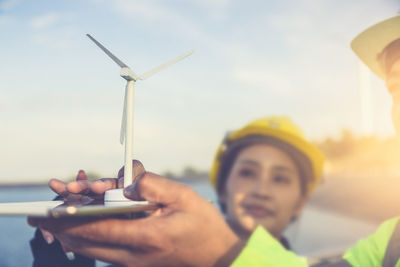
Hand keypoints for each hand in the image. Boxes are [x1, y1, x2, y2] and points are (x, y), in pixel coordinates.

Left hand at [28, 161, 242, 266]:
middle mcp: (135, 255)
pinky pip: (103, 251)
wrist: (216, 252)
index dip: (71, 219)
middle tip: (43, 214)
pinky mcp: (134, 263)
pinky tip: (83, 225)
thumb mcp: (181, 196)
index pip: (98, 228)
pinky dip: (88, 237)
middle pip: (87, 243)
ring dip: (73, 232)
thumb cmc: (202, 222)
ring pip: (91, 249)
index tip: (50, 211)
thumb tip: (124, 181)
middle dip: (62, 227)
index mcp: (148, 237)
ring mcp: (134, 263)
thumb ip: (150, 185)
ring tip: (58, 216)